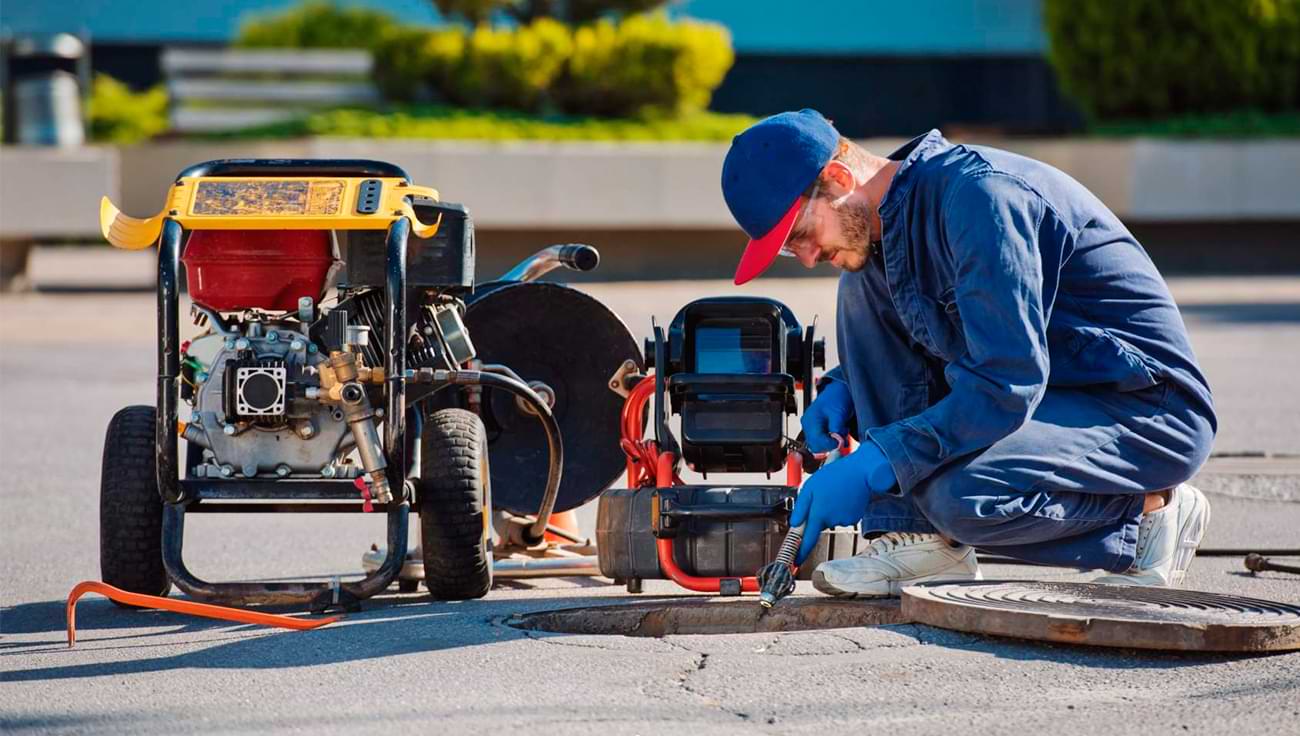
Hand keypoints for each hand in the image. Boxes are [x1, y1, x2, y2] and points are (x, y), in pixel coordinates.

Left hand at [790, 439, 896, 563]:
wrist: (861, 471)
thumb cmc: (834, 476)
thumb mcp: (809, 488)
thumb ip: (800, 508)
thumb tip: (795, 525)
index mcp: (819, 513)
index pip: (808, 539)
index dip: (801, 552)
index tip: (796, 562)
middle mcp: (832, 520)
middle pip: (820, 524)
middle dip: (819, 513)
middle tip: (823, 495)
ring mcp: (845, 520)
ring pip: (831, 519)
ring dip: (830, 509)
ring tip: (835, 492)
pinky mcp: (854, 518)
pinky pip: (842, 517)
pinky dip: (841, 509)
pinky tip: (844, 496)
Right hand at [800, 379, 853, 453]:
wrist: (839, 392)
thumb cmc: (837, 398)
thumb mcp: (839, 413)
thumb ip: (837, 428)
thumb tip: (837, 442)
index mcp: (810, 420)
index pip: (816, 441)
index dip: (830, 444)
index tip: (842, 442)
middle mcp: (807, 426)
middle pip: (816, 446)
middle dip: (831, 444)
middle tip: (842, 435)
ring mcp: (810, 429)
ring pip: (819, 447)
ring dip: (831, 443)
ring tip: (839, 431)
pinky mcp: (815, 431)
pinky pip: (821, 443)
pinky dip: (830, 441)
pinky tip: (836, 432)